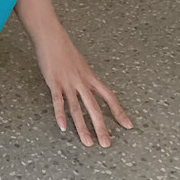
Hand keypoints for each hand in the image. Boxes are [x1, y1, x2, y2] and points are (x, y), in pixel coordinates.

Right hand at [33, 22, 133, 147]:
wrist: (51, 35)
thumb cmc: (63, 47)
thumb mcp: (80, 63)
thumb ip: (84, 76)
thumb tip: (87, 86)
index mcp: (89, 77)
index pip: (109, 96)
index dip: (119, 111)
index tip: (128, 125)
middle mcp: (81, 81)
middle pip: (94, 107)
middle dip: (101, 127)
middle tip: (106, 144)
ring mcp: (67, 82)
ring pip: (76, 109)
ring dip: (82, 127)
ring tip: (88, 142)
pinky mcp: (54, 81)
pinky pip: (58, 101)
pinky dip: (60, 114)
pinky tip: (63, 126)